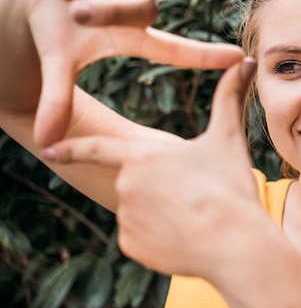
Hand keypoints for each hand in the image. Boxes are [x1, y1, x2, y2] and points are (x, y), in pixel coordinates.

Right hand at [1, 0, 241, 145]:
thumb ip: (57, 102)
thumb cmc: (53, 37)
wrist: (28, 1)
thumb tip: (45, 142)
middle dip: (102, 10)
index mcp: (134, 38)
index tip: (238, 59)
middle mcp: (137, 8)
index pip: (175, 49)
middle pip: (139, 8)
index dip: (205, 55)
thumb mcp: (58, 66)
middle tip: (73, 12)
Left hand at [43, 58, 263, 280]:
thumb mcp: (227, 139)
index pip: (97, 148)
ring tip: (194, 217)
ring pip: (140, 211)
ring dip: (161, 212)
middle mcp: (125, 186)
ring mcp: (125, 219)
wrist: (235, 244)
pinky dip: (160, 237)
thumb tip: (246, 61)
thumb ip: (229, 98)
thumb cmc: (229, 187)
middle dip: (160, 189)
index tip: (47, 150)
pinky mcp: (131, 247)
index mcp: (143, 156)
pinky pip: (142, 238)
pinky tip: (185, 237)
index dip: (71, 147)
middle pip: (137, 183)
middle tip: (194, 197)